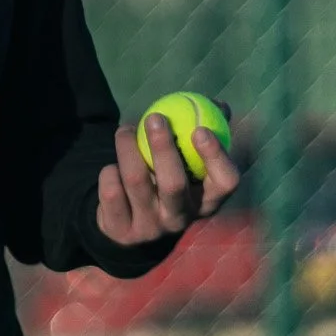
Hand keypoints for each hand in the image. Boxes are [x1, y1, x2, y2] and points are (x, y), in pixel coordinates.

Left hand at [96, 103, 239, 248]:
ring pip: (136, 181)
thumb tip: (221, 104)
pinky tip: (113, 167)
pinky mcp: (121, 231)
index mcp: (206, 200)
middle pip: (174, 183)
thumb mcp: (187, 164)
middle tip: (155, 117)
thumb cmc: (166, 179)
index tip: (200, 129)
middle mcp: (180, 218)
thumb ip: (204, 131)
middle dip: (163, 147)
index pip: (225, 182)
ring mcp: (150, 228)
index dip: (216, 156)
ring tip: (125, 130)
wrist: (130, 222)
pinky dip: (110, 171)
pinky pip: (111, 191)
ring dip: (128, 148)